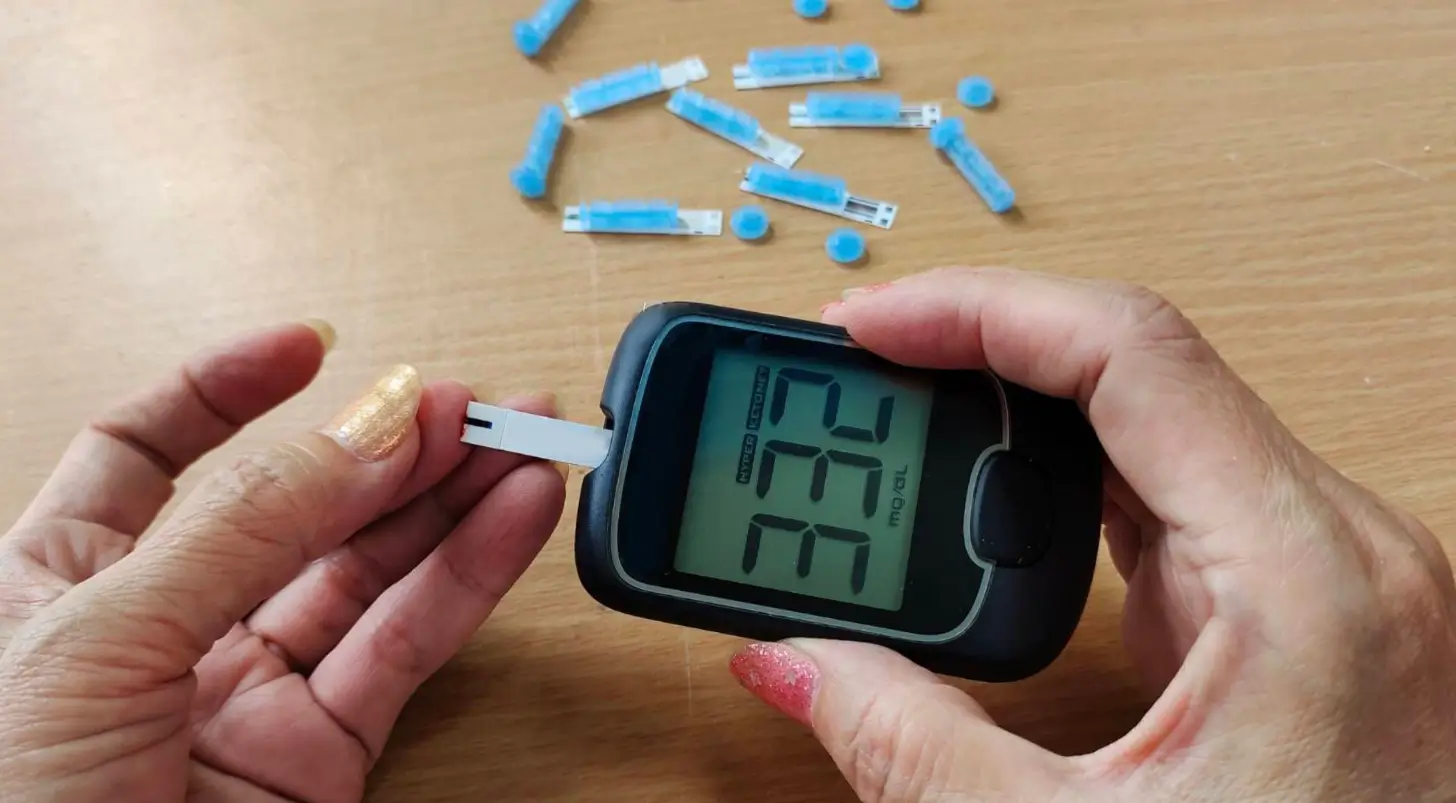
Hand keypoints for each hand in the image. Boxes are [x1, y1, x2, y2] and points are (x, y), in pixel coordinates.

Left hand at [0, 322, 565, 802]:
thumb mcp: (94, 639)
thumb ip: (237, 527)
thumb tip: (358, 429)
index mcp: (53, 584)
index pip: (141, 452)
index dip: (225, 390)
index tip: (309, 344)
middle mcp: (156, 629)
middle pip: (288, 506)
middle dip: (377, 444)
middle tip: (467, 402)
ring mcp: (242, 696)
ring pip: (365, 573)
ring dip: (448, 500)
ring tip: (522, 439)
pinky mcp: (316, 760)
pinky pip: (403, 648)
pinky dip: (468, 577)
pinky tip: (514, 517)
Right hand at [729, 268, 1455, 801]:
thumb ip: (913, 749)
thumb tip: (794, 662)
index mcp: (1304, 575)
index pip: (1131, 351)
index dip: (982, 310)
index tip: (874, 324)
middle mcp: (1327, 541)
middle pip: (1135, 363)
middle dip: (982, 338)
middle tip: (866, 355)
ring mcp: (1311, 562)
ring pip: (1148, 412)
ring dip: (1018, 391)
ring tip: (905, 395)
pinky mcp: (1283, 594)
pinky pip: (1163, 478)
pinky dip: (1060, 460)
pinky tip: (985, 471)